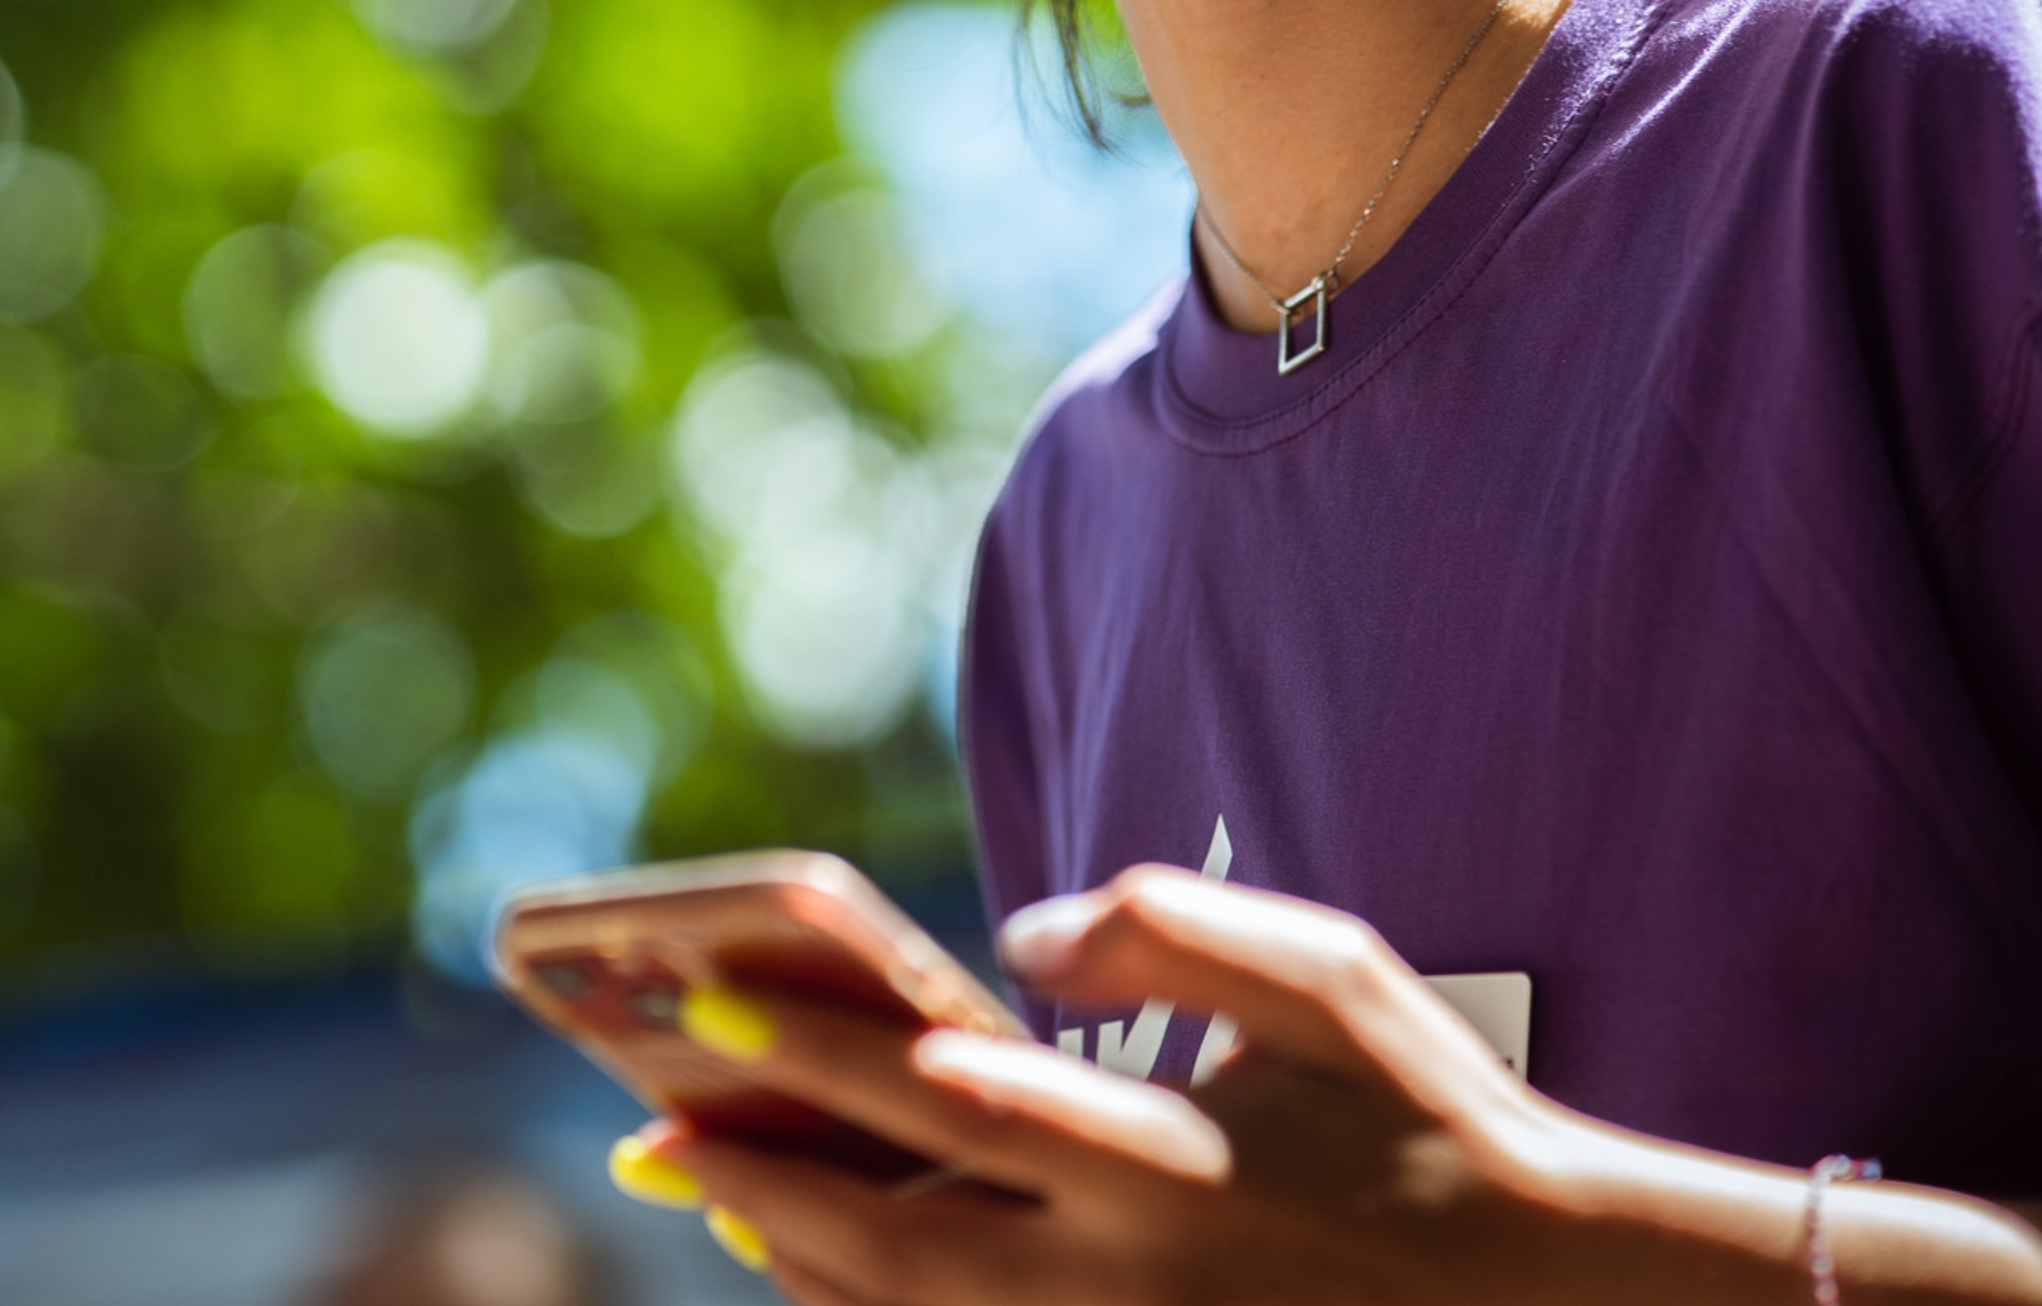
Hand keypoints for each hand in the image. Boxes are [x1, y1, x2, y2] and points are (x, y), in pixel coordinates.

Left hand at [607, 865, 2041, 1305]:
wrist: (1552, 1305)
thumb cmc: (1430, 1120)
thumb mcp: (1327, 978)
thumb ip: (1164, 927)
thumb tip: (1015, 929)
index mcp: (1163, 1163)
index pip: (941, 1098)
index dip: (812, 1049)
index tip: (707, 995)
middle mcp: (1124, 1277)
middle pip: (894, 1231)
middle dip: (758, 1168)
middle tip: (644, 1119)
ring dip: (798, 1260)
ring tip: (706, 1196)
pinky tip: (823, 1273)